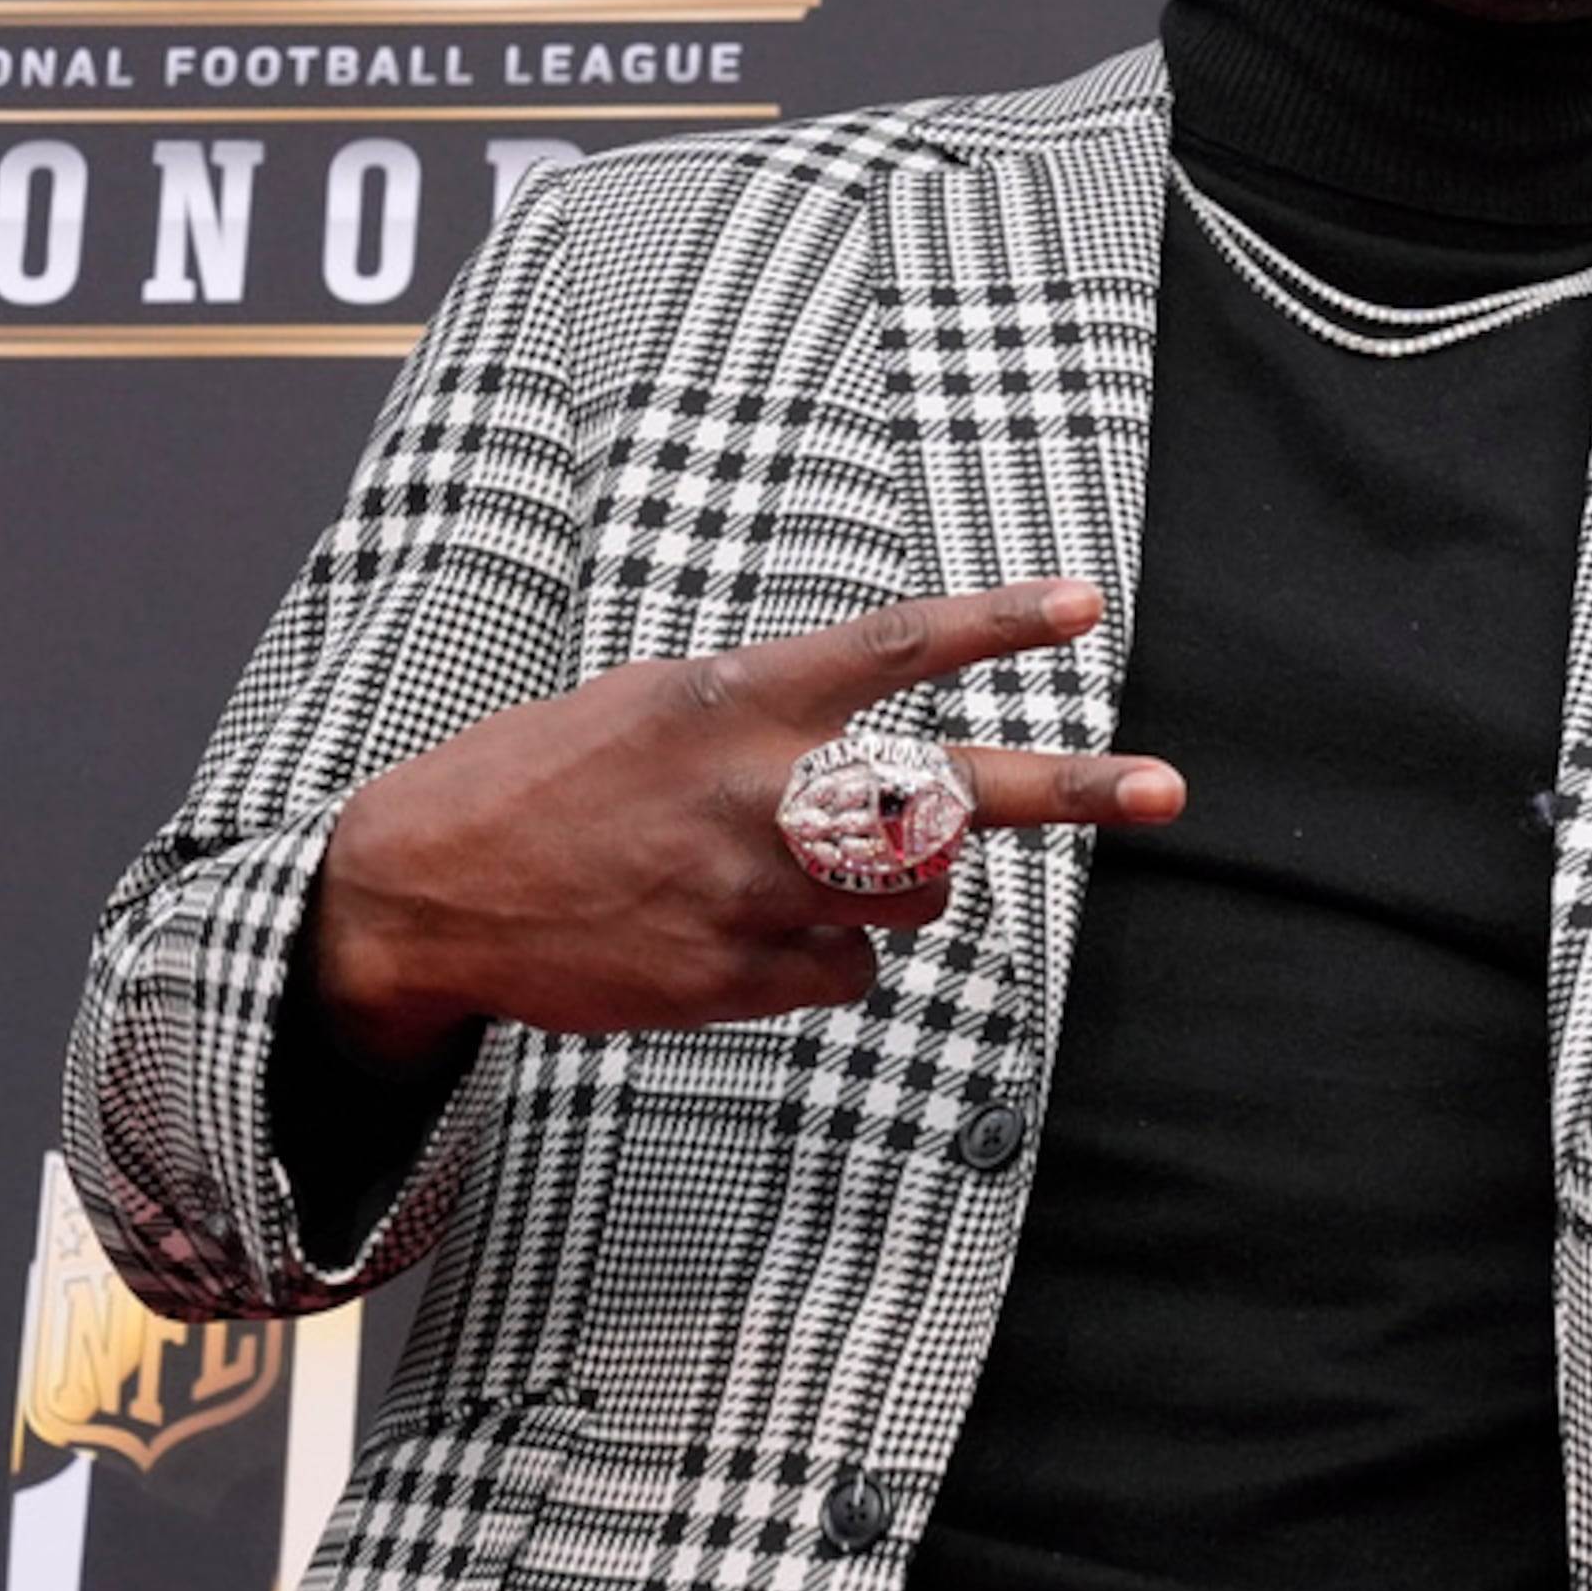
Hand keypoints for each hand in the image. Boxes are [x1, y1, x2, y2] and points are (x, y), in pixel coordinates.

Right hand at [312, 581, 1181, 1067]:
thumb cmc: (548, 780)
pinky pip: (853, 968)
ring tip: (812, 860)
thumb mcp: (656, 704)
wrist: (427, 898)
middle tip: (1165, 789)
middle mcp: (761, 796)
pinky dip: (829, 950)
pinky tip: (742, 928)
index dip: (996, 626)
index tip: (1083, 609)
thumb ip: (776, 717)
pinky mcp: (745, 981)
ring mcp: (758, 897)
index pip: (894, 652)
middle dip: (1071, 791)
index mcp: (736, 701)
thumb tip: (880, 752)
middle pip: (950, 796)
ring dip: (907, 879)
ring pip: (919, 894)